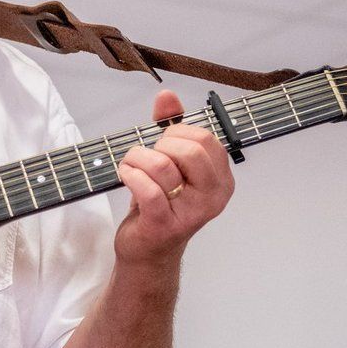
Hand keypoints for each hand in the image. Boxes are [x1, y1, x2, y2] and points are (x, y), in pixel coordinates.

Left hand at [114, 90, 233, 266]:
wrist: (148, 251)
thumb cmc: (161, 205)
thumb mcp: (170, 163)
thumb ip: (171, 127)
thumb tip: (167, 96)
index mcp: (221, 179)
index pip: (205, 138)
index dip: (177, 133)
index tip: (163, 143)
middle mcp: (213, 197)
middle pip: (190, 149)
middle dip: (159, 144)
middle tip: (147, 156)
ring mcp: (191, 213)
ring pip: (162, 165)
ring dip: (137, 158)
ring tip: (130, 165)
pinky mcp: (165, 225)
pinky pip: (146, 188)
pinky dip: (129, 175)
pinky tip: (125, 176)